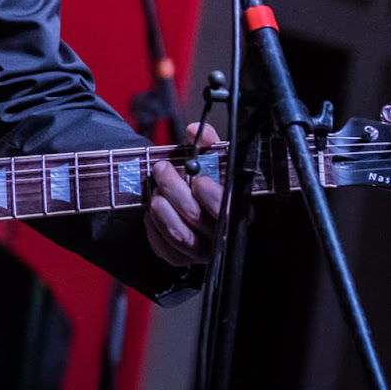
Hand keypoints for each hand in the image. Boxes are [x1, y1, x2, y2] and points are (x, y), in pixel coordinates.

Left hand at [144, 122, 223, 266]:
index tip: (198, 179)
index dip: (211, 196)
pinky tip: (153, 210)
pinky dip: (153, 224)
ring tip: (156, 190)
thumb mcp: (210, 158)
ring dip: (160, 206)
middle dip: (173, 188)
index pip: (228, 211)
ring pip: (177, 233)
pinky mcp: (180, 258)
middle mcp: (222, 237)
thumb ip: (206, 143)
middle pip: (195, 217)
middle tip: (162, 168)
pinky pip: (162, 245)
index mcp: (237, 211)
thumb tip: (195, 131)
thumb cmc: (204, 178)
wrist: (190, 199)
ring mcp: (201, 251)